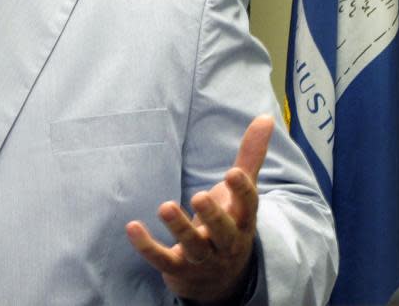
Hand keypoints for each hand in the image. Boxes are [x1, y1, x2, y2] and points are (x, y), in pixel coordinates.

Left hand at [125, 115, 273, 303]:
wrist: (222, 280)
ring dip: (179, 228)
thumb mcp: (241, 193)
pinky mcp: (178, 268)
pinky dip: (147, 246)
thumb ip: (250, 157)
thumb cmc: (230, 223)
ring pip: (194, 246)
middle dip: (213, 216)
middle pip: (224, 231)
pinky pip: (162, 258)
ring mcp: (203, 258)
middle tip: (199, 196)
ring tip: (165, 206)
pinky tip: (132, 227)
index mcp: (242, 220)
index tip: (233, 172)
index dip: (242, 191)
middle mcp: (226, 242)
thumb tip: (266, 117)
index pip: (248, 207)